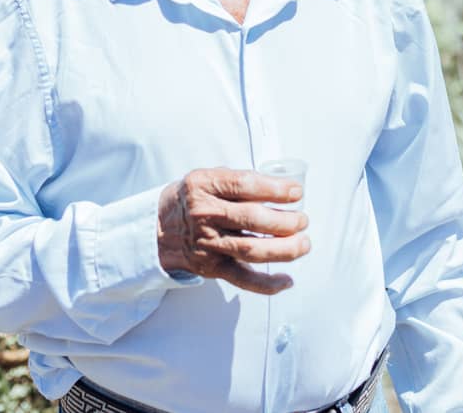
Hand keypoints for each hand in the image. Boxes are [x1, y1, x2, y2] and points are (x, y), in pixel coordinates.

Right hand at [157, 167, 309, 293]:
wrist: (158, 230)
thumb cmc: (191, 200)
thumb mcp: (206, 178)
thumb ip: (237, 181)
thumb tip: (281, 188)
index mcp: (203, 186)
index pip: (244, 185)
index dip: (275, 189)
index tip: (296, 192)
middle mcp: (204, 214)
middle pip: (252, 219)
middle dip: (285, 221)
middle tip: (303, 220)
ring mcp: (208, 243)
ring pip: (251, 250)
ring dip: (284, 249)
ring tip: (304, 244)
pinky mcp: (212, 267)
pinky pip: (242, 279)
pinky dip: (267, 283)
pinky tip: (287, 280)